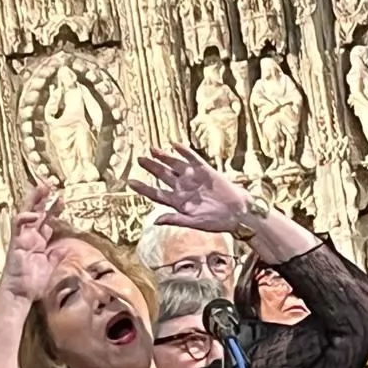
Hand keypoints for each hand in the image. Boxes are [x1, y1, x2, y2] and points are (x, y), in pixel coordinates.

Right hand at [0, 182, 63, 303]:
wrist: (20, 294)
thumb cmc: (34, 283)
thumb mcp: (52, 266)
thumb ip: (58, 254)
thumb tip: (67, 247)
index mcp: (39, 241)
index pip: (47, 220)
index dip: (54, 209)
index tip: (62, 198)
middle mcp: (30, 236)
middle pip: (36, 211)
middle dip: (43, 198)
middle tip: (51, 184)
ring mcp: (22, 238)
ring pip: (26, 212)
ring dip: (34, 200)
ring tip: (42, 187)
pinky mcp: (15, 242)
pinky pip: (18, 225)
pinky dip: (26, 217)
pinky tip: (35, 213)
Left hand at [128, 144, 255, 233]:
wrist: (237, 213)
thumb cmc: (217, 221)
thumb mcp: (194, 223)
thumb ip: (175, 219)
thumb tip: (156, 221)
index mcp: (178, 202)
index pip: (157, 193)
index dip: (143, 188)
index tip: (130, 182)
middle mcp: (183, 188)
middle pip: (163, 175)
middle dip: (151, 167)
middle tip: (139, 159)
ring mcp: (193, 178)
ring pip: (175, 165)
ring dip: (164, 157)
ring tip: (152, 149)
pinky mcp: (205, 171)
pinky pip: (192, 158)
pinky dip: (183, 151)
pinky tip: (174, 144)